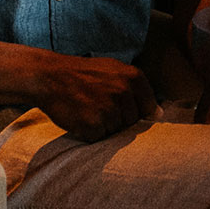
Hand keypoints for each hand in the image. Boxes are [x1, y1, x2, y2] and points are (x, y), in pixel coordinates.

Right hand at [34, 53, 157, 142]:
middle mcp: (123, 92)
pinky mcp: (93, 125)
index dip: (135, 112)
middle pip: (132, 122)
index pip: (149, 108)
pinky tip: (80, 117)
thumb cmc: (84, 74)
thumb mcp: (114, 69)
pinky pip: (99, 138)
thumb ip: (138, 88)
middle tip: (97, 105)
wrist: (50, 76)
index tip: (121, 108)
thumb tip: (159, 115)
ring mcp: (108, 109)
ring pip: (116, 131)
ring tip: (88, 109)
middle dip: (118, 119)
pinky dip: (90, 133)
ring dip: (103, 126)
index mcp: (133, 77)